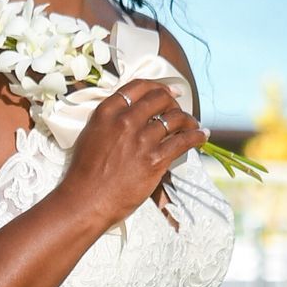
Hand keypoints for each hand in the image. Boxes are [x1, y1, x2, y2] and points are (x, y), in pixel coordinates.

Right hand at [58, 81, 207, 231]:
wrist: (86, 200)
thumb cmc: (85, 173)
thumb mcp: (90, 135)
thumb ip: (109, 121)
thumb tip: (130, 114)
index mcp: (107, 113)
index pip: (138, 87)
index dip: (158, 86)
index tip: (168, 90)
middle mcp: (125, 121)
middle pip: (160, 99)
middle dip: (174, 101)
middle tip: (179, 108)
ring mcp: (141, 140)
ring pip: (175, 118)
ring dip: (188, 119)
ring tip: (193, 124)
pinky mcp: (155, 160)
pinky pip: (183, 141)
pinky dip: (196, 136)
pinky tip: (202, 136)